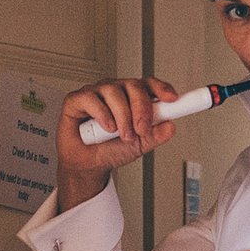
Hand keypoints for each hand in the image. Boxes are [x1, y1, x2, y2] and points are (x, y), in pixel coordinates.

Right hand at [55, 78, 179, 210]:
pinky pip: (91, 98)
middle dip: (141, 108)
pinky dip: (101, 114)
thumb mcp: (139, 146)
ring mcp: (96, 93)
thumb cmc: (110, 150)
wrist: (88, 165)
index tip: (172, 99)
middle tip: (142, 129)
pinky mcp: (76, 99)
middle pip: (133, 85)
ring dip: (122, 116)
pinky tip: (106, 128)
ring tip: (123, 135)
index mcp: (132, 98)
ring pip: (113, 91)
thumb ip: (155, 135)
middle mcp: (115, 91)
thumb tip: (170, 126)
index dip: (161, 88)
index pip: (148, 85)